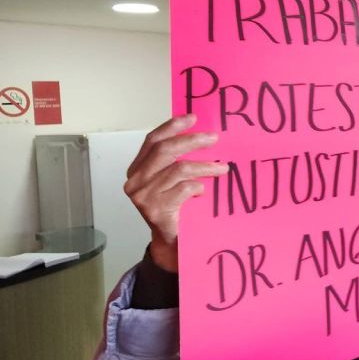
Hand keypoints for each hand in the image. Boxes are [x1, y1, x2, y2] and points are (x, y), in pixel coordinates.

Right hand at [123, 115, 227, 271]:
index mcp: (137, 169)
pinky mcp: (155, 210)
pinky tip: (204, 192)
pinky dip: (198, 187)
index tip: (193, 117)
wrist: (171, 241)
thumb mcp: (171, 180)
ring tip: (223, 168)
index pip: (152, 140)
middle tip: (214, 138)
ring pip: (178, 170)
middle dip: (192, 141)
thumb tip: (203, 135)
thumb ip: (176, 160)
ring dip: (205, 167)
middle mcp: (135, 181)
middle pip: (165, 151)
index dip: (172, 127)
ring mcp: (143, 196)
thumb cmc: (175, 206)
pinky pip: (184, 189)